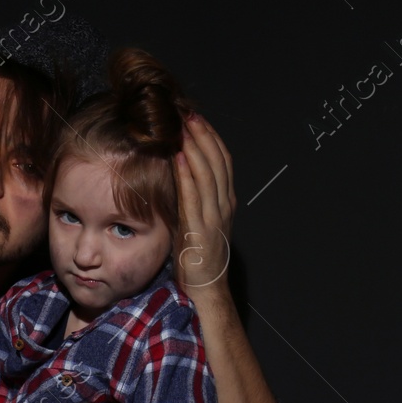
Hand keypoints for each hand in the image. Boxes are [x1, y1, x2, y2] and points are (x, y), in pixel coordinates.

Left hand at [173, 113, 236, 300]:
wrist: (207, 289)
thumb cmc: (199, 258)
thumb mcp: (199, 222)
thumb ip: (194, 200)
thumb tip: (178, 176)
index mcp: (225, 202)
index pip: (222, 161)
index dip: (211, 137)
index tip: (197, 119)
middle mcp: (223, 205)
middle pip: (217, 161)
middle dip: (203, 135)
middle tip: (188, 114)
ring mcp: (214, 216)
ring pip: (207, 174)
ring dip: (194, 148)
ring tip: (182, 127)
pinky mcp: (199, 229)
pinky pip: (193, 196)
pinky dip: (185, 174)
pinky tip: (176, 158)